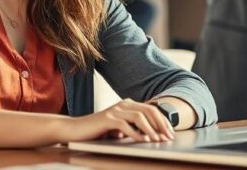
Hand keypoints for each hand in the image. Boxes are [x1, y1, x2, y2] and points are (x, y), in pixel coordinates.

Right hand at [58, 99, 173, 142]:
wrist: (75, 129)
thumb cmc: (98, 131)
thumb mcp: (119, 129)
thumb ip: (133, 128)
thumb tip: (152, 136)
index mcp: (128, 104)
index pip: (151, 109)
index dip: (163, 121)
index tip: (171, 133)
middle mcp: (123, 104)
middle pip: (149, 110)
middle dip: (161, 124)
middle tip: (168, 137)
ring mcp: (115, 110)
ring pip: (139, 117)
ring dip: (150, 129)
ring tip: (157, 140)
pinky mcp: (107, 119)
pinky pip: (126, 125)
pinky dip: (136, 134)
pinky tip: (142, 141)